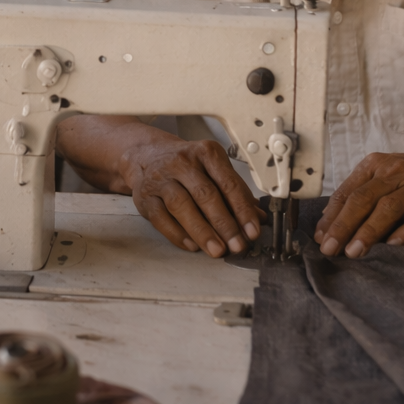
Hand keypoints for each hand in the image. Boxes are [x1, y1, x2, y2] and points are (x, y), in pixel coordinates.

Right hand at [118, 134, 266, 257]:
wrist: (147, 155)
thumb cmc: (186, 166)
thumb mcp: (213, 169)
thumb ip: (235, 192)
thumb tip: (259, 217)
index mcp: (205, 153)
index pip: (228, 183)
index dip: (242, 209)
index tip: (252, 231)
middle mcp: (181, 162)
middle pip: (205, 194)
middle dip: (224, 223)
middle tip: (237, 245)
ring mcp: (160, 179)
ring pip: (181, 205)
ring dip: (202, 231)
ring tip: (217, 250)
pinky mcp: (144, 197)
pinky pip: (161, 218)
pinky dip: (178, 234)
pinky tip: (193, 246)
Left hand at [314, 144, 403, 257]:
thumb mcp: (385, 175)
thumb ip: (360, 194)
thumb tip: (329, 222)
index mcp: (374, 166)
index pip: (347, 192)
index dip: (331, 217)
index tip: (320, 238)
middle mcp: (394, 173)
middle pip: (362, 200)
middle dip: (343, 226)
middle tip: (329, 249)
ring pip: (388, 208)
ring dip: (368, 231)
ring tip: (354, 252)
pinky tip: (393, 247)